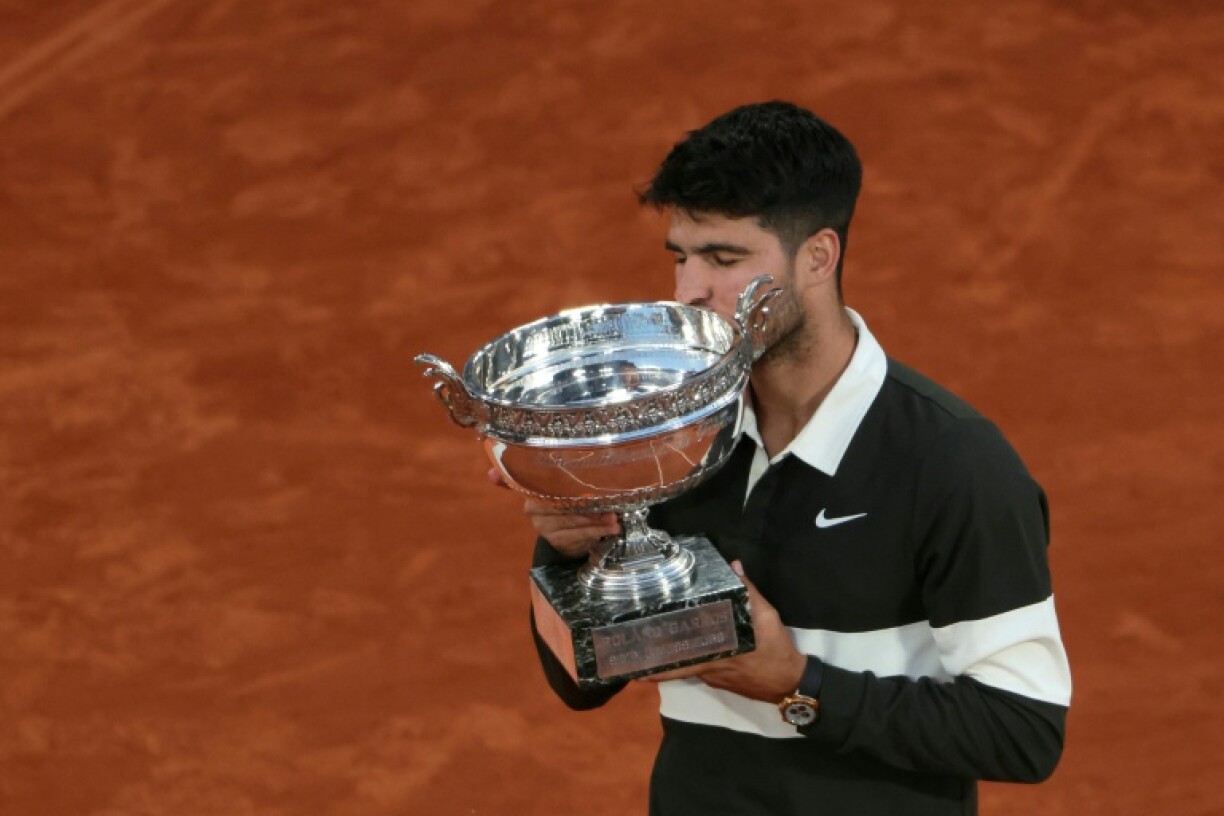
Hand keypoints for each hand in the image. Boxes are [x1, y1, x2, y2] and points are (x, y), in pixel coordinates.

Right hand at [487, 468, 620, 558]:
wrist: (562, 536)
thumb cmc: (561, 503)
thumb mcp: (551, 487)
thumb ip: (531, 475)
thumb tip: (491, 474)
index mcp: (530, 492)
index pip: (541, 488)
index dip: (551, 491)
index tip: (561, 493)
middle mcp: (533, 510)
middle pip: (564, 506)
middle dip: (589, 508)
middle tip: (610, 508)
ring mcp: (545, 527)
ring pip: (573, 522)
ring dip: (597, 522)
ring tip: (615, 519)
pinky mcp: (557, 540)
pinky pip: (579, 535)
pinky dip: (597, 532)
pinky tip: (611, 529)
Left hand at [638, 561, 805, 702]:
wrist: (789, 682)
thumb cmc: (775, 651)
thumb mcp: (767, 618)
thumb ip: (749, 592)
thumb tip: (734, 567)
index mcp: (715, 655)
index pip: (678, 661)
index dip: (655, 661)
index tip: (634, 655)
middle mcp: (708, 669)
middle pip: (675, 666)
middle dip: (654, 661)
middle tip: (633, 650)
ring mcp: (713, 676)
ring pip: (685, 667)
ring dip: (669, 658)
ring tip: (650, 645)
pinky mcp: (719, 680)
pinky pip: (696, 668)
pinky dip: (686, 660)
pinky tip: (682, 649)